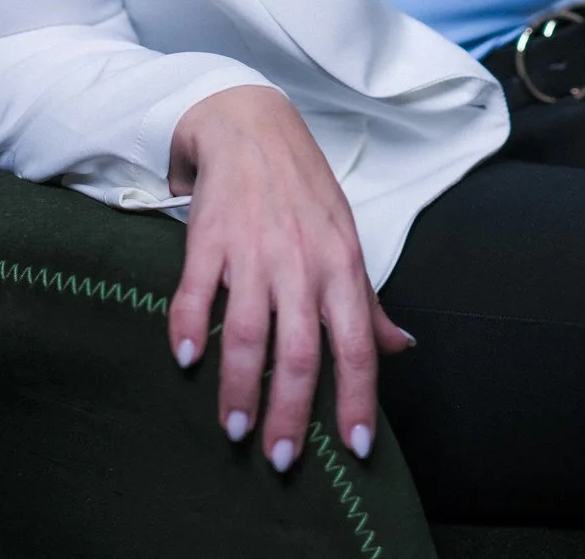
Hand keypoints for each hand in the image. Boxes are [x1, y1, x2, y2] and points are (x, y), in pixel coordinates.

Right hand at [167, 86, 414, 471]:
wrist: (250, 123)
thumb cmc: (303, 190)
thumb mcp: (345, 240)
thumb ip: (366, 301)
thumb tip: (400, 349)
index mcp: (341, 266)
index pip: (357, 345)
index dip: (358, 400)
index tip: (356, 449)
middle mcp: (302, 263)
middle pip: (302, 351)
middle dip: (291, 412)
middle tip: (280, 461)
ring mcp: (253, 250)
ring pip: (249, 332)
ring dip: (240, 387)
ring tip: (235, 431)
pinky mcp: (209, 237)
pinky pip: (196, 291)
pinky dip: (188, 327)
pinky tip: (185, 360)